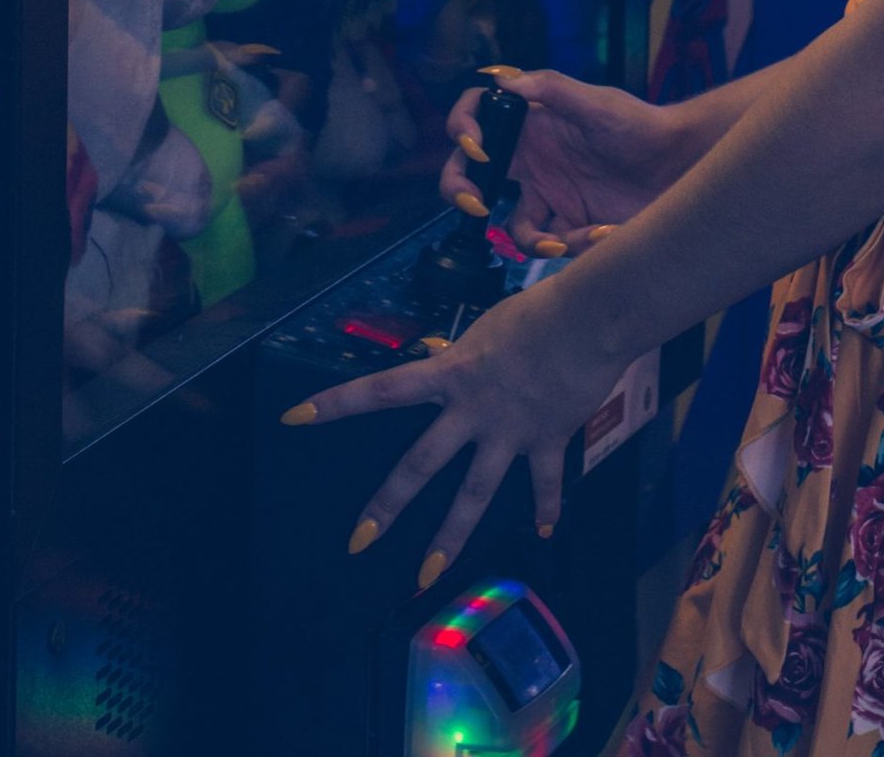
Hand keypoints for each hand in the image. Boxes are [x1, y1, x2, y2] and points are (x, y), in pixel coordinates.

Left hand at [285, 279, 626, 577]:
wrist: (589, 319)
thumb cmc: (538, 308)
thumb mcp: (487, 327)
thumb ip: (464, 353)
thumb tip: (446, 355)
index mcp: (451, 373)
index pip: (382, 389)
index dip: (337, 403)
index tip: (294, 418)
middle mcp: (472, 410)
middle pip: (421, 462)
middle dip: (389, 503)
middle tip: (358, 540)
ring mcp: (507, 432)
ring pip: (473, 493)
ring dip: (450, 538)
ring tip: (426, 575)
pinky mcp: (546, 440)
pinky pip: (543, 482)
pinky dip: (546, 506)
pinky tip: (545, 532)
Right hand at [440, 68, 687, 254]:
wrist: (680, 166)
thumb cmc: (641, 124)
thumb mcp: (597, 103)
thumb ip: (552, 88)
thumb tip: (504, 80)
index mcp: (533, 125)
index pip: (480, 117)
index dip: (463, 128)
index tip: (476, 148)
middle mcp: (534, 160)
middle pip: (475, 175)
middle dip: (461, 189)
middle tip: (476, 205)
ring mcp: (551, 195)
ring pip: (512, 225)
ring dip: (533, 238)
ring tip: (566, 239)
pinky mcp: (572, 225)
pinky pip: (553, 243)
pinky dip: (573, 246)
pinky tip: (603, 234)